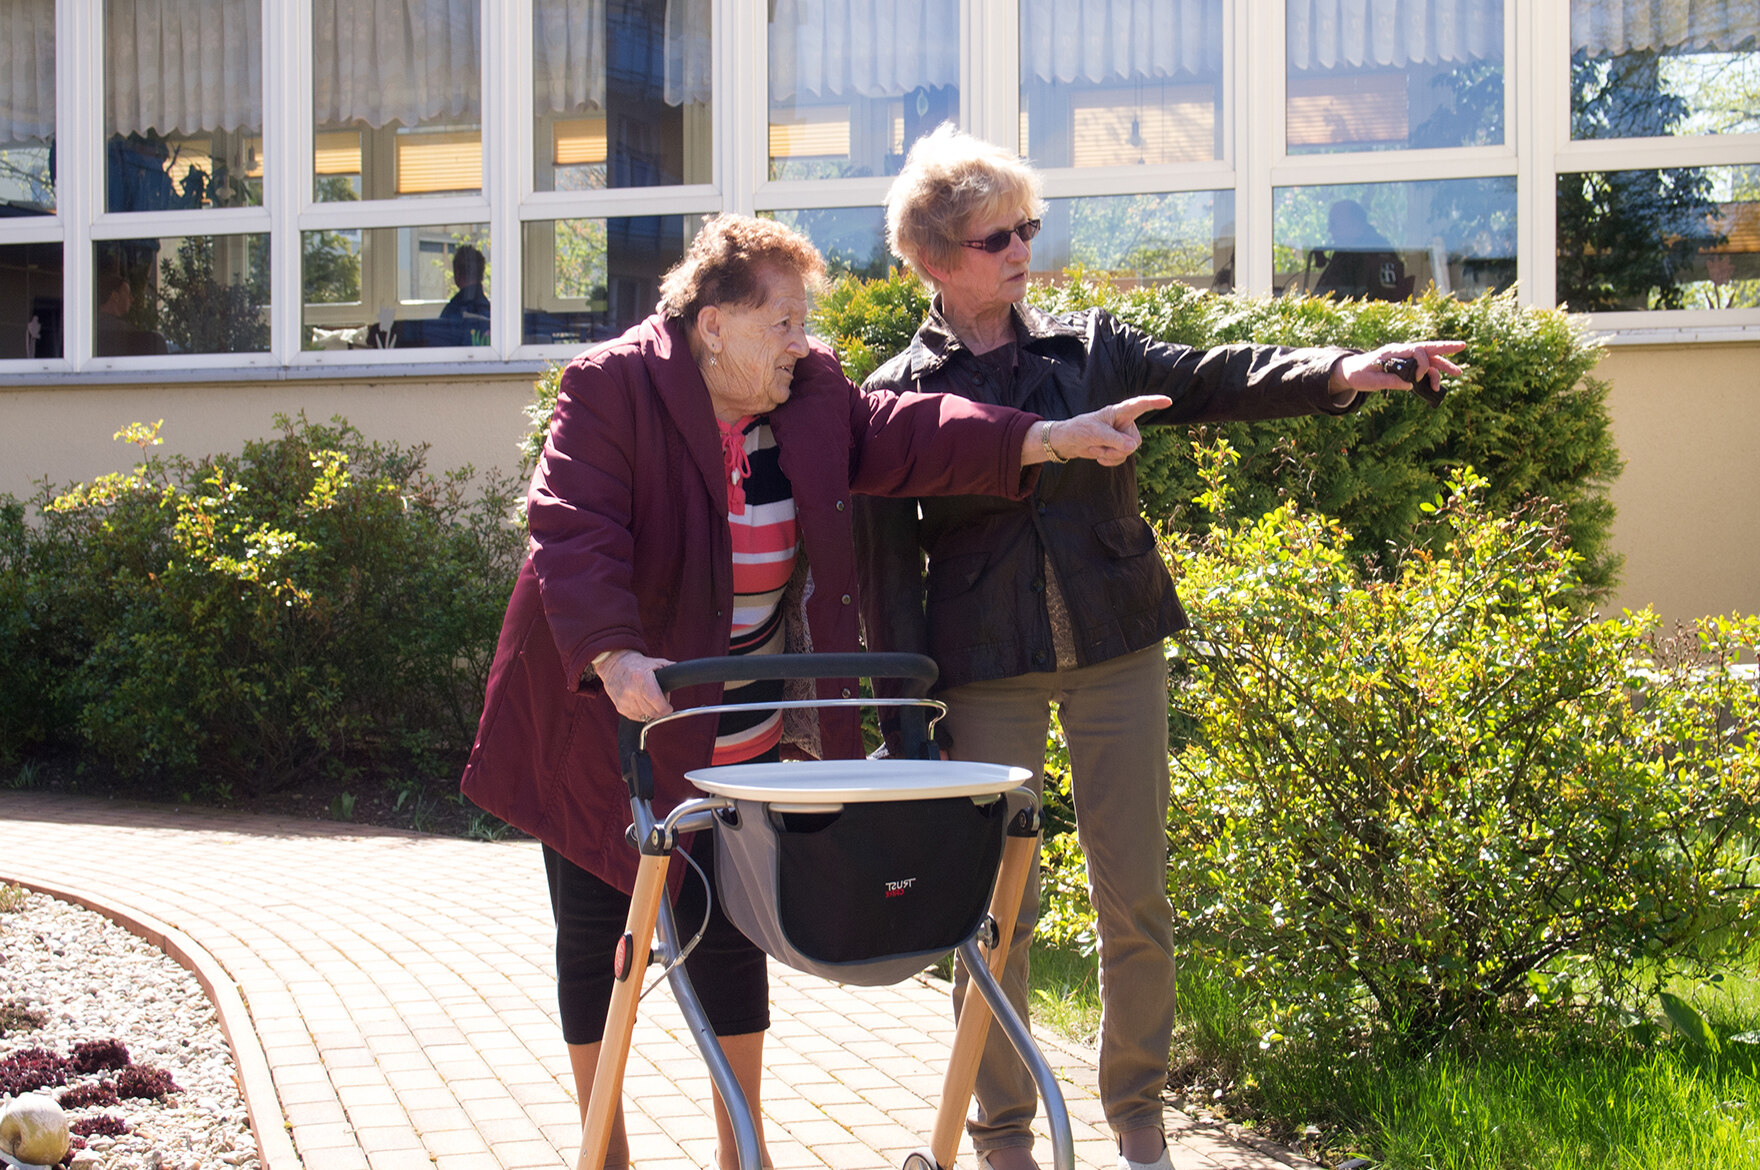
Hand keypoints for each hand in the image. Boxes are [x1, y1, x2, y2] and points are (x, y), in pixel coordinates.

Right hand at [594, 648, 675, 720]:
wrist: (614, 665)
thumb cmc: (636, 664)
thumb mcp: (655, 662)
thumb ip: (669, 668)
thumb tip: (681, 673)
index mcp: (642, 678)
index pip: (657, 701)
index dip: (666, 708)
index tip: (669, 708)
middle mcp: (631, 690)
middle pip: (652, 711)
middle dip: (660, 709)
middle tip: (660, 701)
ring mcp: (624, 700)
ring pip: (644, 716)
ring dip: (651, 711)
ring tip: (650, 700)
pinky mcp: (620, 707)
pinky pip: (636, 717)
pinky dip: (642, 713)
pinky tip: (642, 703)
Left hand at [1031, 395, 1172, 467]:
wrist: (1068, 442)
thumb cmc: (1079, 430)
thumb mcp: (1096, 434)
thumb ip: (1115, 440)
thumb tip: (1134, 448)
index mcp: (1118, 412)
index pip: (1139, 405)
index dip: (1154, 402)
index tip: (1168, 401)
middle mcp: (1124, 423)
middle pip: (1135, 440)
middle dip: (1117, 448)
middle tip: (1097, 444)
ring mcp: (1122, 436)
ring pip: (1129, 451)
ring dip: (1110, 454)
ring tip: (1095, 447)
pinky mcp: (1118, 447)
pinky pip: (1123, 458)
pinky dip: (1110, 460)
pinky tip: (1099, 456)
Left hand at [1329, 341, 1465, 400]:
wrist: (1352, 371)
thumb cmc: (1360, 374)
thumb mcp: (1371, 381)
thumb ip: (1389, 382)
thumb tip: (1409, 385)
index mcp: (1393, 352)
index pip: (1415, 349)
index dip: (1423, 362)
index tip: (1418, 378)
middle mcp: (1402, 352)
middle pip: (1427, 349)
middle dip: (1445, 349)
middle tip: (1462, 346)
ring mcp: (1406, 359)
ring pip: (1428, 360)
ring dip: (1443, 365)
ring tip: (1458, 372)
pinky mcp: (1406, 366)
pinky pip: (1423, 369)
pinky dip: (1431, 376)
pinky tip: (1435, 386)